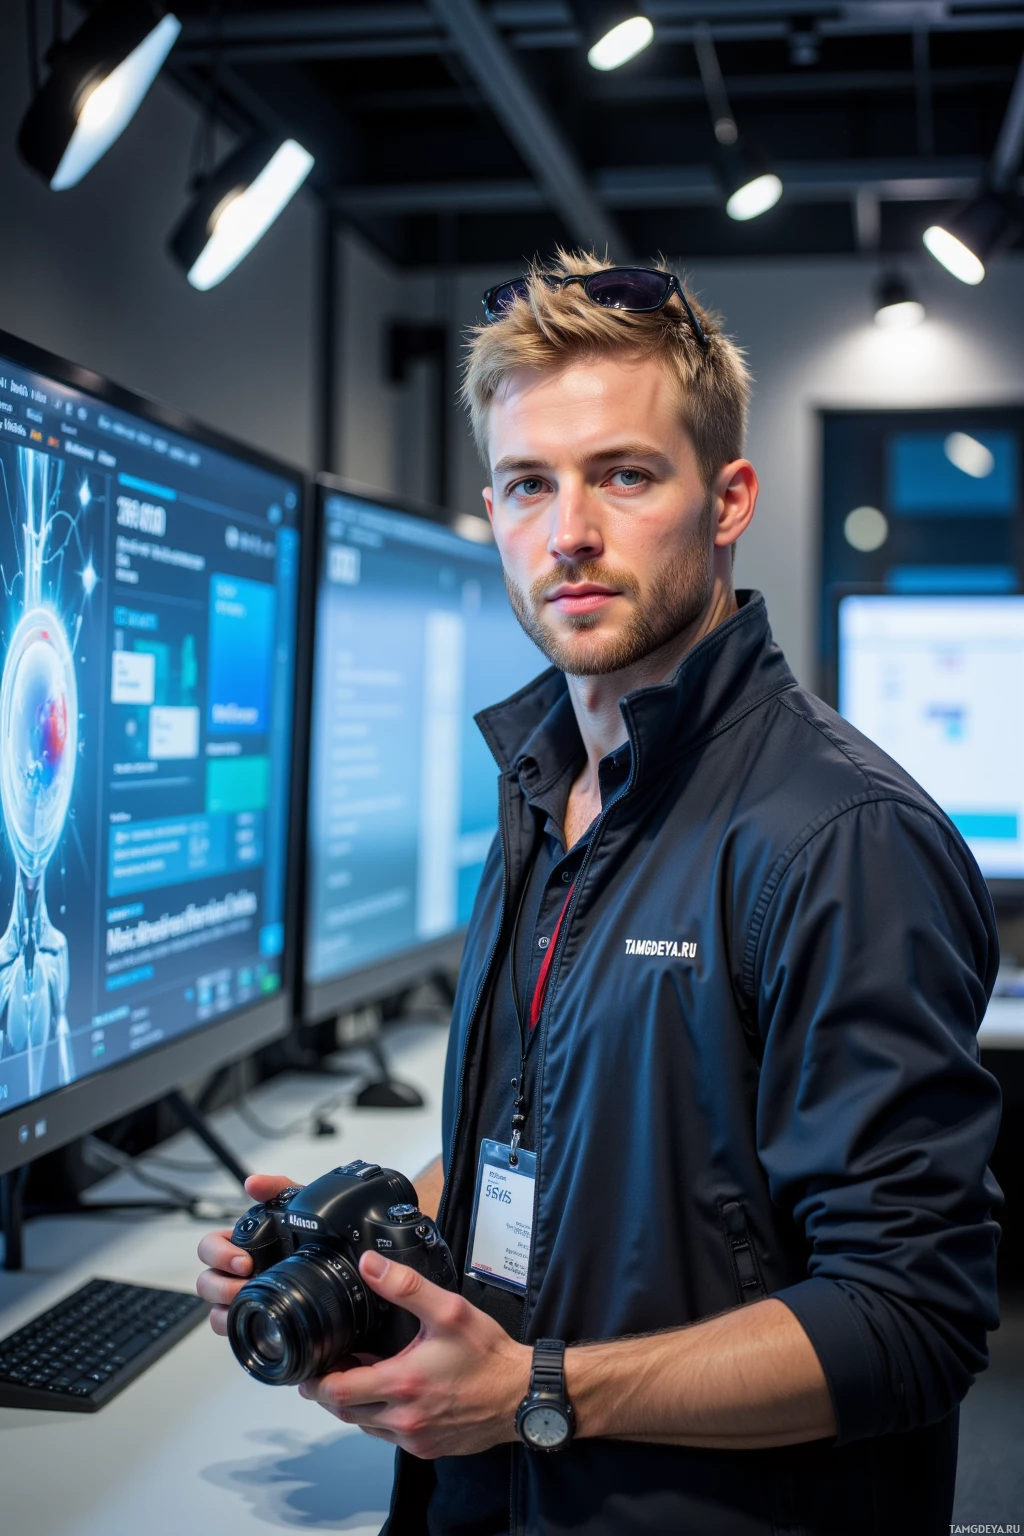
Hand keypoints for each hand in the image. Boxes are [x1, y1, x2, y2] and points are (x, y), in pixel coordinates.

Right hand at [196, 1173, 300, 1335]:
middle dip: (221, 1285)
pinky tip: (252, 1319)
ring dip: (226, 1306)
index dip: (218, 1254)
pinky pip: (229, 1326)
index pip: (208, 1248)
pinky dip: (234, 1326)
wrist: (336, 1267)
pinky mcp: (251, 1316)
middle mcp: (234, 1272)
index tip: (244, 1261)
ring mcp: (240, 1296)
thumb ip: (277, 1188)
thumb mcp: (297, 1206)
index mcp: (239, 1244)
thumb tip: (253, 1183)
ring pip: (213, 1308)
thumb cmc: (309, 1235)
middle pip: (205, 1281)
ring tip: (251, 1301)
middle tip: (248, 1282)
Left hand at [299, 1251, 530, 1458]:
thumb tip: (369, 1265)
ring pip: (367, 1426)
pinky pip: (390, 1436)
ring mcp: (416, 1438)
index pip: (338, 1391)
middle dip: (331, 1392)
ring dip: (357, 1405)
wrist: (521, 1394)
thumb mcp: (448, 1310)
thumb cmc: (488, 1355)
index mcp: (403, 1383)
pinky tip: (393, 1394)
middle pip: (346, 1412)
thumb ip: (405, 1286)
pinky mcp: (428, 1449)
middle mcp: (404, 1419)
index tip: (310, 1368)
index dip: (317, 1381)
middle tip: (330, 1368)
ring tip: (360, 1377)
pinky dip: (381, 1417)